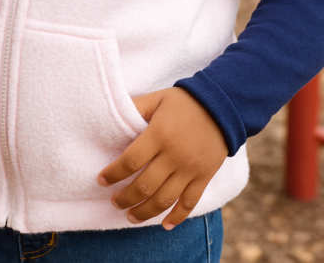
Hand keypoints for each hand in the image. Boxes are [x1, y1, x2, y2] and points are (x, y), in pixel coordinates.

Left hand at [97, 86, 227, 228]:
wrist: (222, 107)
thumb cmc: (184, 102)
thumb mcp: (157, 98)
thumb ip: (136, 107)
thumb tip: (112, 113)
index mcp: (159, 134)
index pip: (131, 161)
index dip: (113, 173)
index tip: (101, 180)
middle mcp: (173, 155)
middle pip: (144, 186)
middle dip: (125, 198)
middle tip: (114, 202)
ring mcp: (190, 169)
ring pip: (164, 199)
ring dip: (144, 212)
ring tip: (130, 216)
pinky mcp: (204, 177)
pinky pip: (189, 203)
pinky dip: (177, 217)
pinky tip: (164, 225)